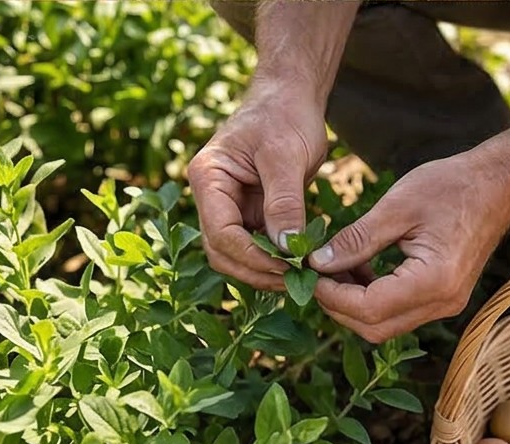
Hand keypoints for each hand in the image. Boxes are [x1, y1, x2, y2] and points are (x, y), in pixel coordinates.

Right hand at [187, 83, 328, 289]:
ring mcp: (230, 207)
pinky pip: (257, 247)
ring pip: (238, 255)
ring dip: (266, 271)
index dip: (252, 256)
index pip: (220, 233)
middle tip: (296, 281)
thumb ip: (284, 203)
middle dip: (257, 270)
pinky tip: (301, 265)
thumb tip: (287, 249)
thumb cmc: (285, 114)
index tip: (287, 266)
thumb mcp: (286, 156)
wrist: (292, 96)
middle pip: (223, 252)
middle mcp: (212, 196)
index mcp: (208, 178)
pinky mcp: (251, 213)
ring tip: (301, 277)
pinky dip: (276, 260)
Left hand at [308, 154, 509, 342]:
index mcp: (435, 281)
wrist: (497, 186)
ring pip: (385, 326)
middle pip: (375, 328)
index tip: (310, 272)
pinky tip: (361, 268)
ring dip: (354, 305)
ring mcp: (446, 305)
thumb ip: (355, 240)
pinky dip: (372, 299)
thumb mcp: (397, 207)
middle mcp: (443, 303)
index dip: (333, 296)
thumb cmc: (452, 187)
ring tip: (337, 266)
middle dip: (339, 306)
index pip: (370, 309)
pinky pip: (398, 313)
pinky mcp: (443, 299)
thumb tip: (317, 263)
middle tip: (317, 273)